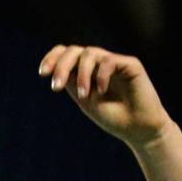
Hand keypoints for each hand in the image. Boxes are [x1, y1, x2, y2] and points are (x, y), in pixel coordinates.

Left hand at [38, 45, 171, 148]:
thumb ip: (73, 83)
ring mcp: (114, 62)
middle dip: (61, 66)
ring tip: (84, 96)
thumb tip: (56, 68)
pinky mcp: (130, 64)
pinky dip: (101, 76)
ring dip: (82, 75)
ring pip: (90, 53)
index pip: (66, 54)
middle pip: (74, 50)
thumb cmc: (113, 118)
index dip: (53, 58)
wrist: (139, 130)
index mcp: (86, 71)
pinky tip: (102, 90)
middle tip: (56, 87)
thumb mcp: (86, 101)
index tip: (42, 73)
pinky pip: (109, 61)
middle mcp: (98, 63)